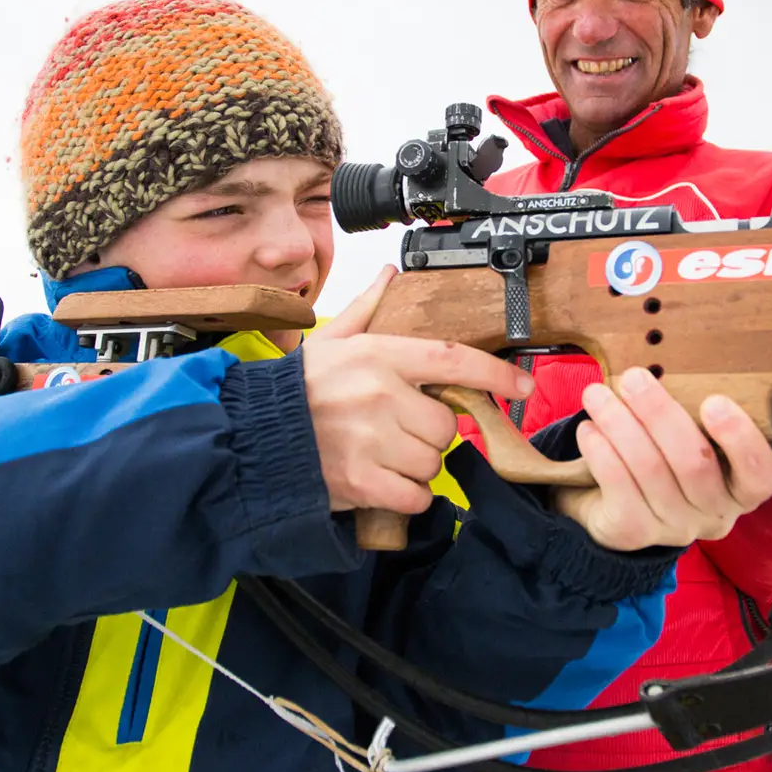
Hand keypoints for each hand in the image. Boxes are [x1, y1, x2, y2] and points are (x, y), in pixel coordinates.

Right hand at [303, 266, 534, 514]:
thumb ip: (367, 308)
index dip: (495, 374)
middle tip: (400, 432)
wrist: (247, 435)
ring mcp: (370, 440)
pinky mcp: (361, 481)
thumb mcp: (330, 340)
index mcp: (377, 355)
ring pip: (432, 463)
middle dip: (431, 434)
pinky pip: (416, 496)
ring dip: (416, 466)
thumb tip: (391, 274)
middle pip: (446, 425)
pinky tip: (382, 484)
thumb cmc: (295, 389)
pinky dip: (407, 497)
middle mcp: (378, 394)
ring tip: (383, 456)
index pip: (452, 360)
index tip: (524, 386)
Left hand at [552, 367, 771, 551]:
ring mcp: (674, 527)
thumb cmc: (663, 455)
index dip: (740, 438)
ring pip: (650, 470)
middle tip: (633, 378)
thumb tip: (678, 358)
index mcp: (741, 488)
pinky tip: (588, 430)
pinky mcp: (634, 533)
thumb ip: (696, 413)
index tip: (713, 400)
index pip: (759, 474)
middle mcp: (714, 513)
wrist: (612, 505)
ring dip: (620, 424)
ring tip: (597, 394)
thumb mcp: (690, 436)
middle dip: (660, 413)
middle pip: (695, 463)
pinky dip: (601, 452)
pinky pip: (619, 487)